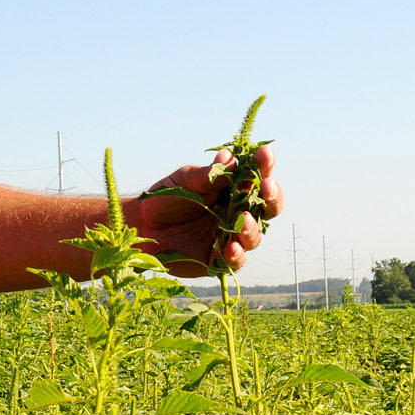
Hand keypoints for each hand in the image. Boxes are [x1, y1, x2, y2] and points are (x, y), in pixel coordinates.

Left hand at [131, 144, 283, 277]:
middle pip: (267, 207)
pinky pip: (236, 260)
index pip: (256, 176)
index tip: (265, 154)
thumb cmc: (166, 197)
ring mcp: (231, 237)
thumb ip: (207, 175)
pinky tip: (231, 248)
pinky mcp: (219, 259)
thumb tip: (229, 157)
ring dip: (252, 227)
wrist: (143, 225)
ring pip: (254, 235)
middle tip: (267, 187)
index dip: (265, 165)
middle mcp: (238, 213)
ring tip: (243, 219)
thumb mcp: (185, 181)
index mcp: (234, 189)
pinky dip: (236, 255)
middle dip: (272, 197)